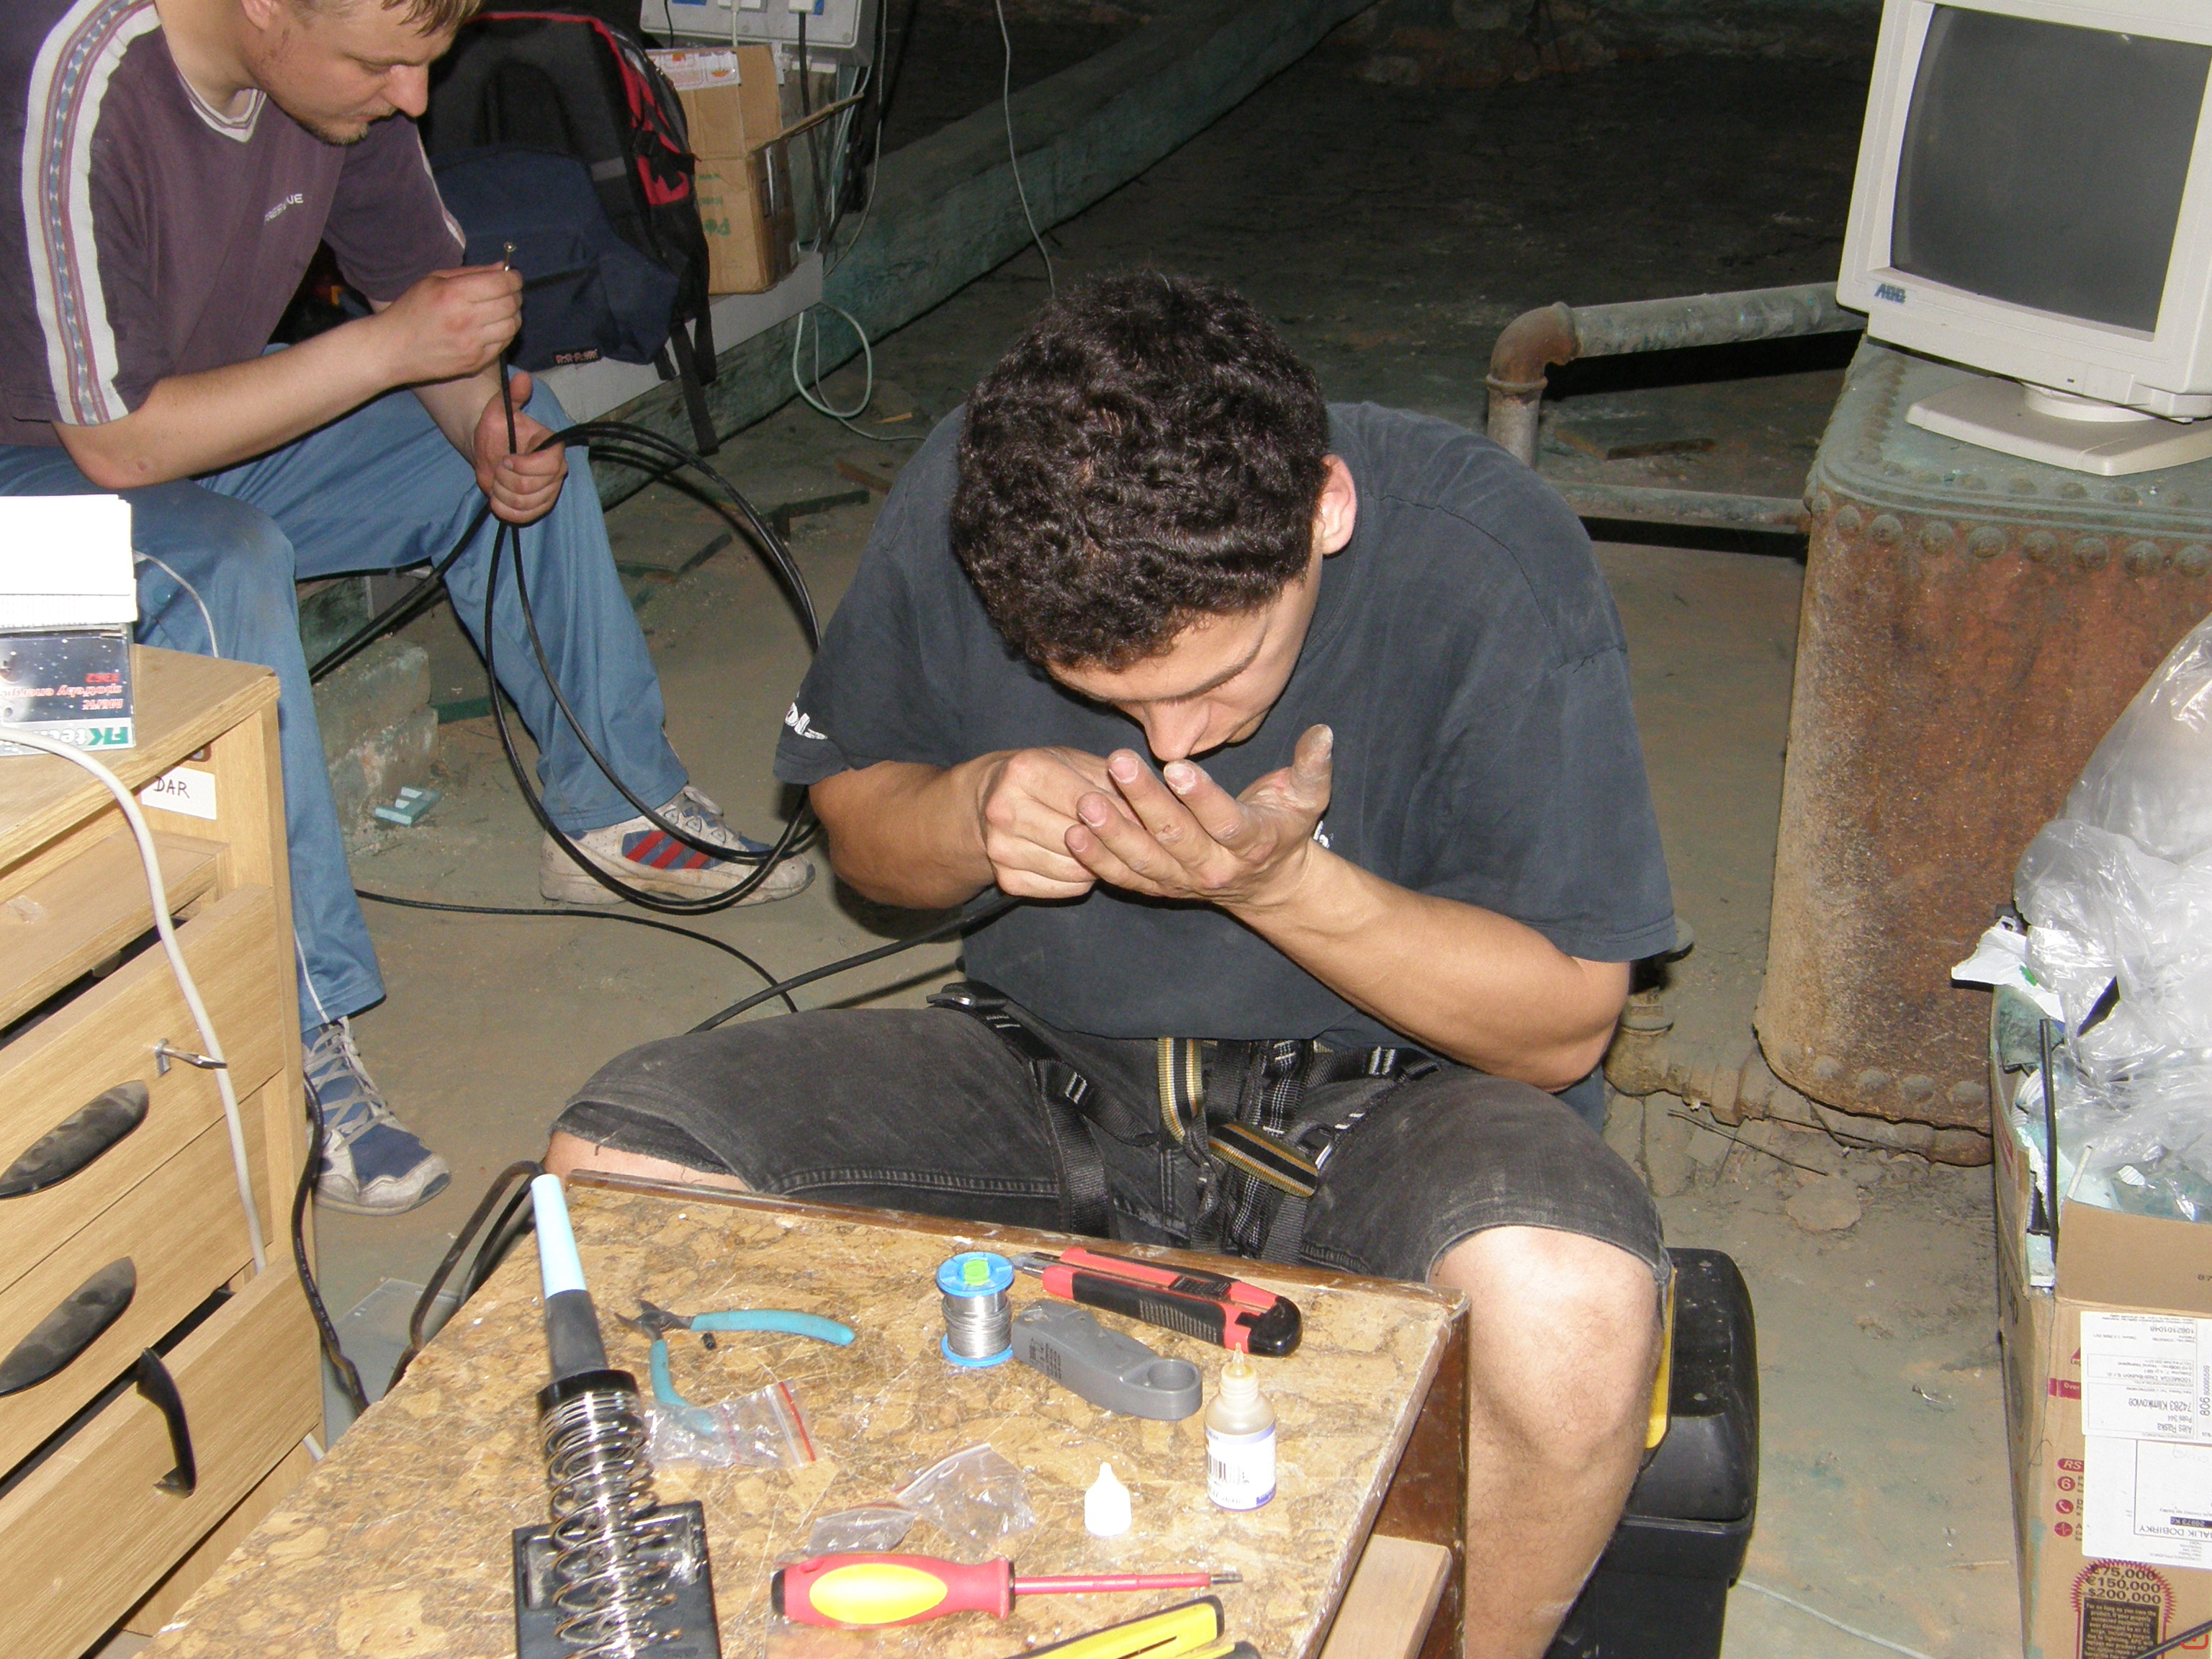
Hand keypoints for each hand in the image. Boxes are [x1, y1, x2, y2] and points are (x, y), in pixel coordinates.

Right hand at [375, 265, 521, 385]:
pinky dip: (504, 334)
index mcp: (454, 294)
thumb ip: (472, 273)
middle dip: (515, 295)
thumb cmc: (411, 310)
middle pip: (511, 304)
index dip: (513, 278)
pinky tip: (492, 328)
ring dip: (513, 315)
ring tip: (501, 310)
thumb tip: (502, 268)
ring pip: (512, 326)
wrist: (393, 349)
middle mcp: (466, 320)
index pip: (502, 284)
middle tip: (508, 293)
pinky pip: (504, 345)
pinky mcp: (475, 362)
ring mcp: (472, 344)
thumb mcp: (434, 281)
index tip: (512, 277)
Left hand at [473, 371, 566, 523]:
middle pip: (530, 487)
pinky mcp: (541, 507)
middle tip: (497, 468)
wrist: (489, 450)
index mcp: (553, 446)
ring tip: (497, 481)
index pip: (547, 466)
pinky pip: (524, 517)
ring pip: (525, 504)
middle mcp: (558, 470)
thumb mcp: (498, 410)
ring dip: (502, 494)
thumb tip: (523, 378)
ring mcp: (550, 490)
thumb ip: (512, 396)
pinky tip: (498, 497)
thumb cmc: (495, 429)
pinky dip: (505, 510)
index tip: (503, 458)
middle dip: (504, 479)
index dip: (521, 466)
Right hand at [971, 747, 1132, 898]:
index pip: (1086, 800)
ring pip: (1074, 869)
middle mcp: (1005, 810)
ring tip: (1104, 846)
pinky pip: (1063, 888)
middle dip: (1110, 839)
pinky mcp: (1006, 880)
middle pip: (1080, 839)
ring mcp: (1001, 848)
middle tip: (1129, 836)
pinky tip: (1082, 861)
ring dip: (1099, 862)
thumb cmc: (1042, 776)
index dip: (1120, 811)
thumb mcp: (1073, 761)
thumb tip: (1147, 813)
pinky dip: (1082, 879)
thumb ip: (1110, 780)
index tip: (1144, 817)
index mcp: (1024, 770)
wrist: (986, 801)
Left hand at [1064, 724, 1334, 909]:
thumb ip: (1313, 766)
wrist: (1270, 884)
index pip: (1224, 820)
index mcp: (1250, 841)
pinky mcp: (1159, 887)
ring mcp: (1182, 881)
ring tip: (1086, 803)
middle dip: (1144, 801)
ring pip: (1143, 859)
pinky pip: (1125, 878)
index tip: (1177, 766)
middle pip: (1174, 836)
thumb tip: (1323, 732)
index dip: (1201, 796)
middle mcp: (1213, 867)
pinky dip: (1099, 860)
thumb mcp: (1308, 798)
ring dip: (1112, 833)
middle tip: (1118, 764)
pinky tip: (1074, 834)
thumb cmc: (1284, 827)